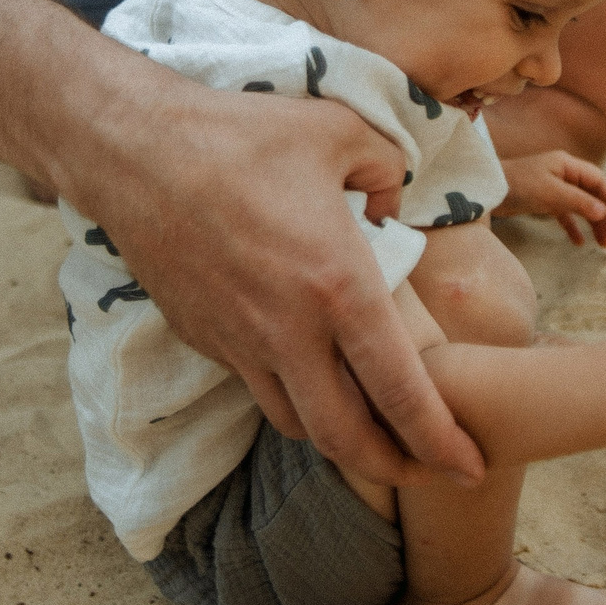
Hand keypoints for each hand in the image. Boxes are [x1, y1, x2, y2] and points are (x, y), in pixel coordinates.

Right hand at [79, 85, 486, 490]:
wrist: (134, 153)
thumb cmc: (242, 136)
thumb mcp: (343, 132)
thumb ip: (389, 170)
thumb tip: (391, 205)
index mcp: (340, 289)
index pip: (402, 394)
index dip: (442, 442)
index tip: (470, 468)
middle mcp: (290, 333)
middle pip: (347, 439)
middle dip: (395, 469)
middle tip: (427, 472)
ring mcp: (240, 343)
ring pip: (297, 425)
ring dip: (339, 441)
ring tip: (372, 434)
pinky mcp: (204, 339)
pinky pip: (257, 387)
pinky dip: (292, 398)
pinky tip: (309, 377)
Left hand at [494, 150, 605, 245]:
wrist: (487, 190)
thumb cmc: (519, 185)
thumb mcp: (551, 193)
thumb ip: (578, 202)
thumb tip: (603, 213)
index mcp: (568, 165)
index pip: (599, 181)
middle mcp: (563, 174)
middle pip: (592, 195)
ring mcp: (554, 187)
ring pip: (581, 206)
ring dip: (593, 224)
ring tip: (603, 244)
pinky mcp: (543, 200)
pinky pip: (564, 214)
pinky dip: (572, 227)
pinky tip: (578, 242)